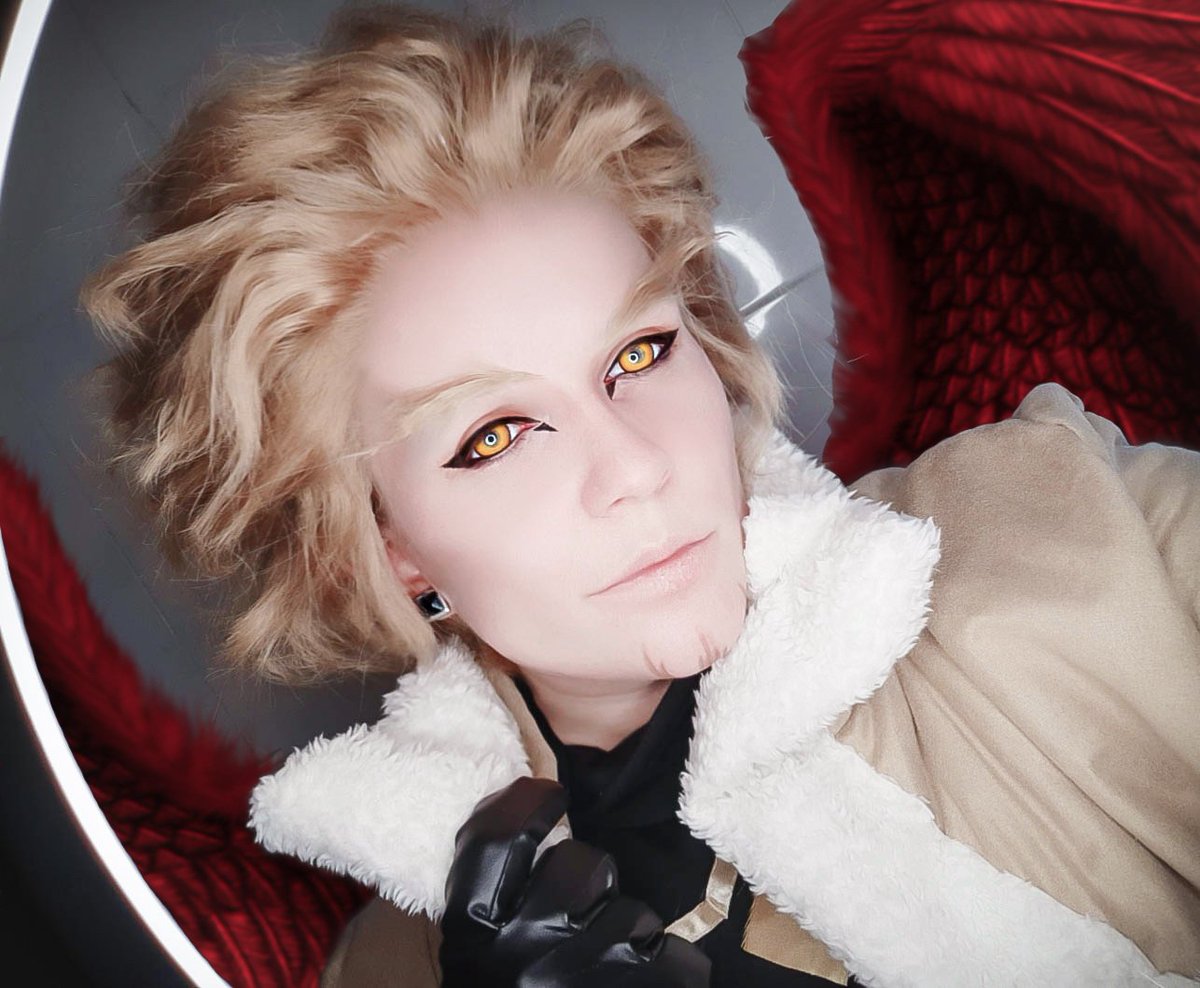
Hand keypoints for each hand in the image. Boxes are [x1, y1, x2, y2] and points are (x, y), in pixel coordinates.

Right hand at [438, 776, 709, 987]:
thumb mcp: (474, 950)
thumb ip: (494, 888)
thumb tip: (534, 802)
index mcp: (472, 930)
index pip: (497, 837)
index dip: (527, 803)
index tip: (548, 795)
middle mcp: (521, 950)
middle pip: (583, 866)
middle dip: (594, 880)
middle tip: (582, 910)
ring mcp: (576, 978)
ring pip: (634, 915)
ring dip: (630, 933)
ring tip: (607, 964)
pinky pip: (675, 961)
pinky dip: (671, 970)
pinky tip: (649, 982)